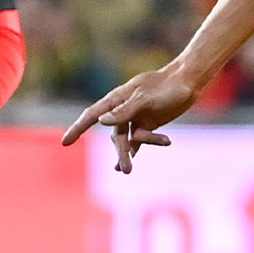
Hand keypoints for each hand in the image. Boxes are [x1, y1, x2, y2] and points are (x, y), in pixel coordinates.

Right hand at [59, 66, 188, 171]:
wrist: (188, 81)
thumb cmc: (166, 86)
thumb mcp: (145, 98)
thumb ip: (124, 110)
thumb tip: (101, 122)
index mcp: (117, 99)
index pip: (92, 114)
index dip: (78, 128)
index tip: (65, 143)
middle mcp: (123, 109)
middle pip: (115, 135)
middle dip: (119, 152)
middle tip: (125, 170)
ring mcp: (135, 117)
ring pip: (127, 139)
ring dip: (128, 154)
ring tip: (126, 171)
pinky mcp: (148, 123)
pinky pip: (142, 139)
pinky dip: (146, 145)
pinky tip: (147, 152)